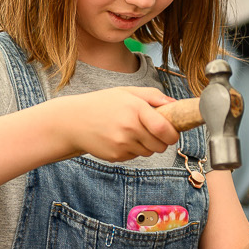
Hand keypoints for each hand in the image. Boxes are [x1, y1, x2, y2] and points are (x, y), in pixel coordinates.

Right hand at [55, 87, 179, 162]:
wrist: (72, 121)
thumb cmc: (102, 104)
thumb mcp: (126, 92)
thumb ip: (153, 96)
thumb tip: (176, 105)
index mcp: (135, 109)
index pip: (165, 129)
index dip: (173, 134)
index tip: (172, 132)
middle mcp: (129, 128)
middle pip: (160, 145)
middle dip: (161, 141)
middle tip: (152, 131)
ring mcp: (121, 144)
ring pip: (149, 152)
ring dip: (146, 145)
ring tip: (131, 132)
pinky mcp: (115, 156)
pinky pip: (135, 156)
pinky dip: (132, 149)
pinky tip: (119, 138)